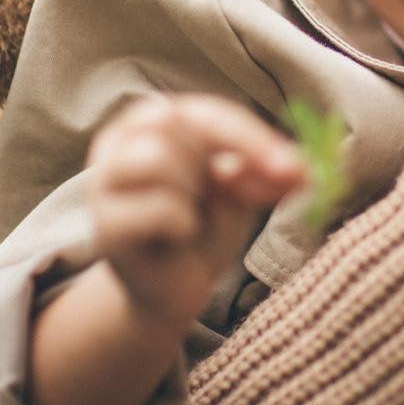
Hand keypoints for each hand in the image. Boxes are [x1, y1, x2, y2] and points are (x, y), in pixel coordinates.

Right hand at [88, 94, 304, 329]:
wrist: (174, 291)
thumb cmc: (205, 226)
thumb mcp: (241, 190)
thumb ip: (261, 169)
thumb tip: (299, 167)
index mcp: (153, 120)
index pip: (203, 113)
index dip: (251, 135)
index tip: (294, 165)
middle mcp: (119, 140)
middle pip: (179, 123)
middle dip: (233, 154)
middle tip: (259, 191)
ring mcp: (104, 182)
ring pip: (158, 156)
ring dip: (194, 187)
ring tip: (194, 211)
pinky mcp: (106, 226)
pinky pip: (160, 208)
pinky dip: (184, 223)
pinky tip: (179, 237)